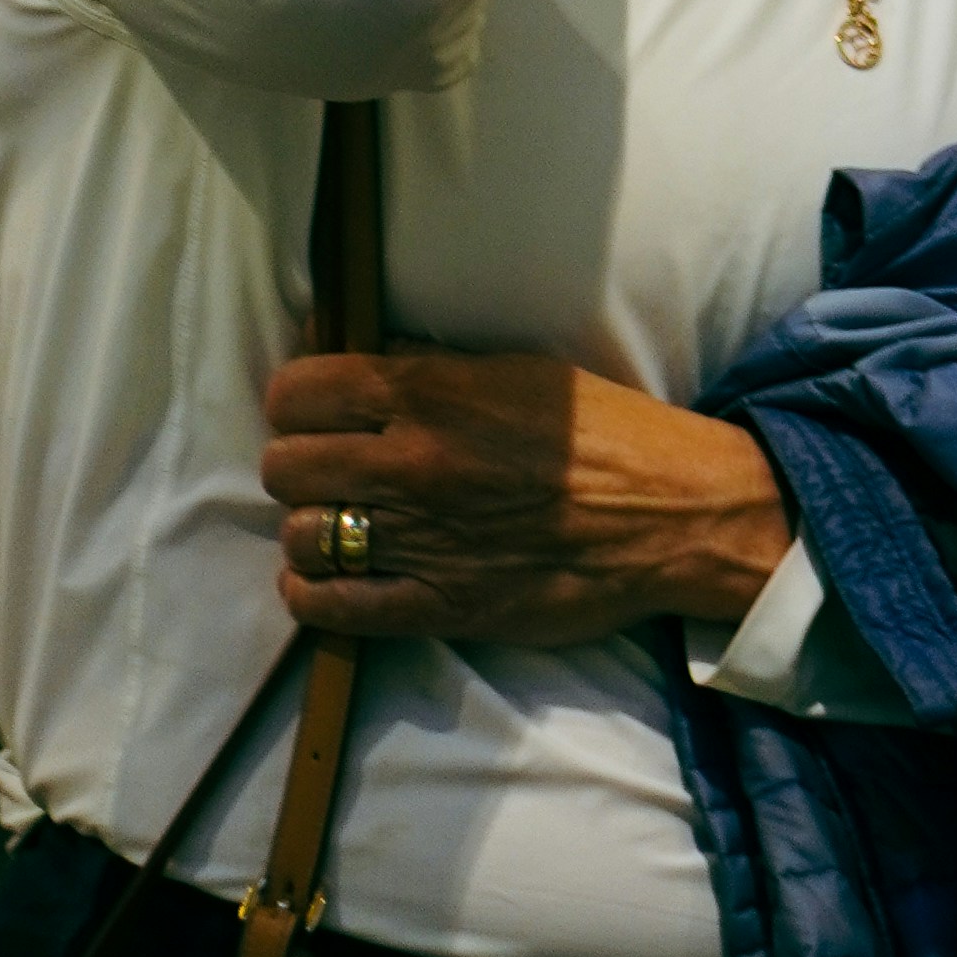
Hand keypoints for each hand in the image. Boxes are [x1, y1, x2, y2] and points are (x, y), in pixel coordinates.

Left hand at [263, 344, 791, 649]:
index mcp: (429, 394)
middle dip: (299, 464)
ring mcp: (420, 540)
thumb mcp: (513, 370)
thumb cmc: (601, 431)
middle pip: (287, 466)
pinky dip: (314, 593)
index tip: (311, 408)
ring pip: (300, 535)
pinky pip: (331, 607)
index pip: (300, 391)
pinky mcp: (437, 606)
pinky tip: (328, 578)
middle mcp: (411, 464)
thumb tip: (350, 349)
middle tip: (329, 468)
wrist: (669, 515)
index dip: (295, 399)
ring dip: (311, 529)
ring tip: (340, 523)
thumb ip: (427, 365)